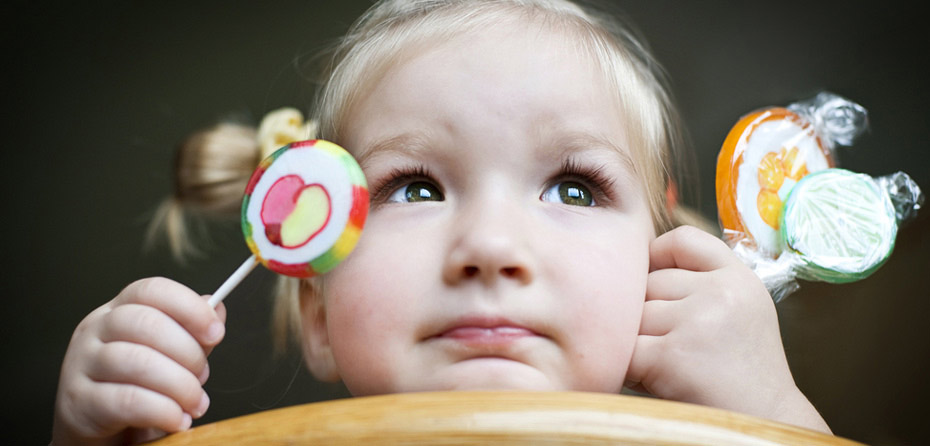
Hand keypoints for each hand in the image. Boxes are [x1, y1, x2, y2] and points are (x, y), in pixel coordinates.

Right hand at [52, 277, 225, 445]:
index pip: (152, 290)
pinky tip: (177, 419)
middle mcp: (96, 329)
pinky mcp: (79, 401)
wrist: (96, 428)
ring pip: (138, 361)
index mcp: (119, 309)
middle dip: (188, 352)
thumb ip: (191, 332)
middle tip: (203, 376)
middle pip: (147, 323)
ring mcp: (81, 363)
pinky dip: (163, 411)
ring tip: (195, 403)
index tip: (216, 332)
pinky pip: (128, 401)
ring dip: (180, 385)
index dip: (189, 307)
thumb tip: (217, 308)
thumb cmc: (134, 384)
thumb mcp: (166, 354)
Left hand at [626, 226, 829, 432]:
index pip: (683, 240)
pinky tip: (652, 380)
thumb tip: (640, 264)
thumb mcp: (739, 312)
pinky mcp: (671, 354)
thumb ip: (702, 284)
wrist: (763, 423)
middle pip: (649, 282)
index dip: (656, 255)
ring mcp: (696, 321)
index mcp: (739, 279)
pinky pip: (625, 349)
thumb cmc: (742, 374)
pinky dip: (629, 367)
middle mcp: (721, 293)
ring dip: (638, 342)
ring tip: (667, 365)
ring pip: (634, 315)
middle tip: (670, 345)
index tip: (651, 279)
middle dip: (648, 314)